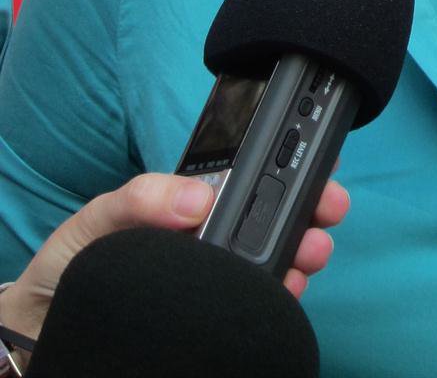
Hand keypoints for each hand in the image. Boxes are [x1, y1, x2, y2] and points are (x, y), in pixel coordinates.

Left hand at [0, 167, 350, 341]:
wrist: (39, 336)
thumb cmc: (69, 267)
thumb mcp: (96, 221)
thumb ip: (139, 199)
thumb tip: (196, 199)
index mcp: (186, 207)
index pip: (248, 180)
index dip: (289, 170)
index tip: (318, 172)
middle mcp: (206, 241)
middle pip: (272, 219)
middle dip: (309, 212)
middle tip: (327, 217)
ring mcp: (210, 281)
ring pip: (272, 261)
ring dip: (301, 253)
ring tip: (310, 257)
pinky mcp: (208, 317)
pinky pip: (254, 304)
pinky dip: (279, 297)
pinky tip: (286, 291)